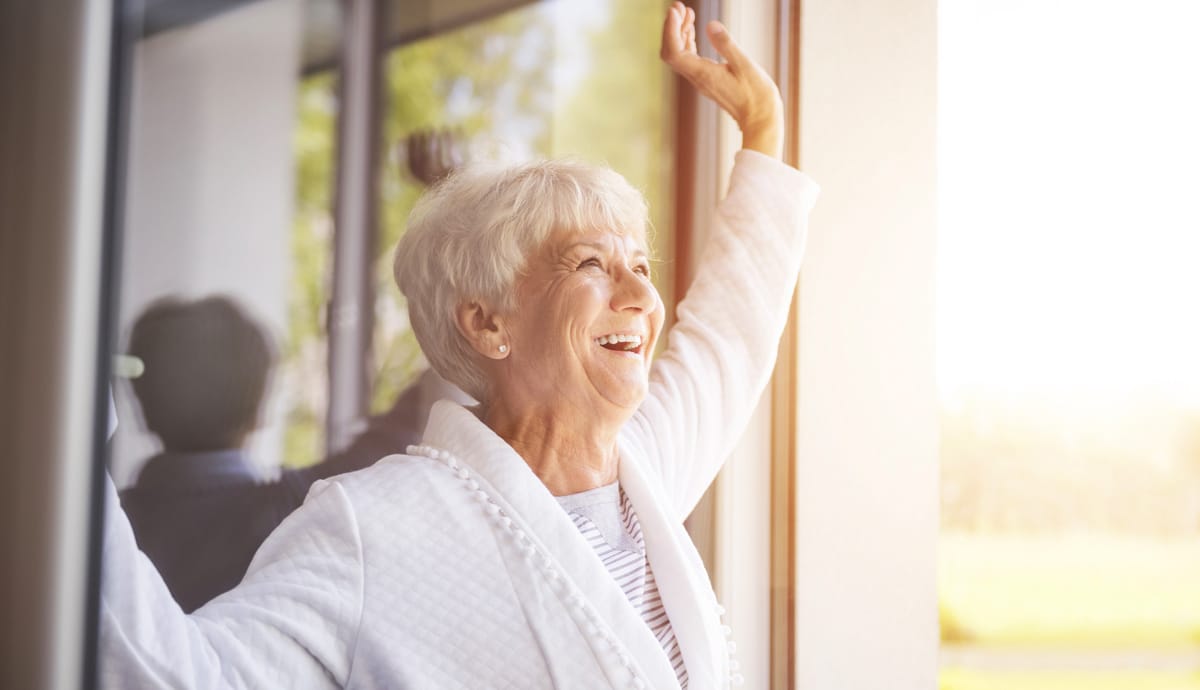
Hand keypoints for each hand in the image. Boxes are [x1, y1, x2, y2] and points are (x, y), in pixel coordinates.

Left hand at [660, 1, 783, 157]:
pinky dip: (689, 41)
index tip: (676, 10)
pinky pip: (690, 58)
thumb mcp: (745, 66)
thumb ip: (727, 45)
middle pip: (672, 51)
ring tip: (686, 11)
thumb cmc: (756, 96)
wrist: (761, 120)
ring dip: (680, 32)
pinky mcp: (708, 79)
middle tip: (678, 6)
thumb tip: (711, 24)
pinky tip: (694, 29)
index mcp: (703, 74)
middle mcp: (697, 77)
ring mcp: (701, 79)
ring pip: (680, 54)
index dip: (670, 30)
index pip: (673, 51)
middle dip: (671, 27)